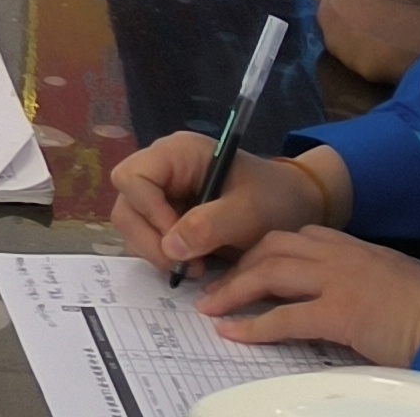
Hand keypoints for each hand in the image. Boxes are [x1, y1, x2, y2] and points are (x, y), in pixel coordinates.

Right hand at [110, 130, 341, 275]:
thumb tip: (171, 246)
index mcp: (179, 153)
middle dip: (150, 239)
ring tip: (195, 267)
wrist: (294, 208)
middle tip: (184, 265)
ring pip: (131, 225)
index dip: (148, 211)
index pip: (133, 177)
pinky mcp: (165, 215)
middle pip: (126, 204)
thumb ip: (210, 225)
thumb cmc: (275, 199)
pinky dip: (163, 256)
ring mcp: (161, 193)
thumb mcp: (249, 212)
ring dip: (156, 252)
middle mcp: (162, 169)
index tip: (179, 240)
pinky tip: (193, 263)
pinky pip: (146, 238)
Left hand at [194, 227, 419, 369]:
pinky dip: (253, 325)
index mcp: (356, 247)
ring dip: (234, 290)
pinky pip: (284, 318)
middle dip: (240, 263)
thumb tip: (353, 298)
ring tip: (211, 307)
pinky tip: (233, 333)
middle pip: (274, 246)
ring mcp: (338, 280)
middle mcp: (341, 254)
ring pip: (269, 273)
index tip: (246, 263)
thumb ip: (368, 281)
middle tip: (217, 284)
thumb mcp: (397, 281)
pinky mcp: (340, 313)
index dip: (265, 249)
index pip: (299, 236)